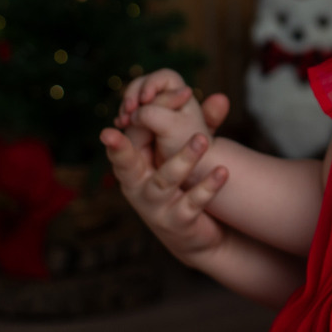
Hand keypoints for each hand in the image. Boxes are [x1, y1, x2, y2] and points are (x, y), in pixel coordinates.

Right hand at [101, 126, 229, 264]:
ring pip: (166, 179)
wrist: (196, 235)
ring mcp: (157, 207)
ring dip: (183, 158)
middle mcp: (138, 189)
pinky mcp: (179, 222)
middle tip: (117, 131)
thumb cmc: (184, 187)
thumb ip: (197, 126)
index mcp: (134, 170)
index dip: (118, 139)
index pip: (122, 150)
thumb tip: (221, 97)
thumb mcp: (181, 158)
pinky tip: (223, 171)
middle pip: (128, 167)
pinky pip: (193, 202)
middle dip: (122, 151)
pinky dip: (207, 186)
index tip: (109, 127)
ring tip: (202, 138)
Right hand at [115, 70, 229, 167]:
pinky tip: (120, 126)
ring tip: (122, 122)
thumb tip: (134, 111)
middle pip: (144, 86)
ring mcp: (155, 111)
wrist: (189, 169)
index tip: (145, 100)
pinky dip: (124, 118)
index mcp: (181, 93)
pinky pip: (129, 115)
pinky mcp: (144, 124)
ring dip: (126, 109)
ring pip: (134, 101)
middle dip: (133, 96)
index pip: (162, 77)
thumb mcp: (173, 126)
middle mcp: (168, 99)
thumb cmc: (186, 144)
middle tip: (128, 111)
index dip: (151, 84)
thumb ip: (154, 113)